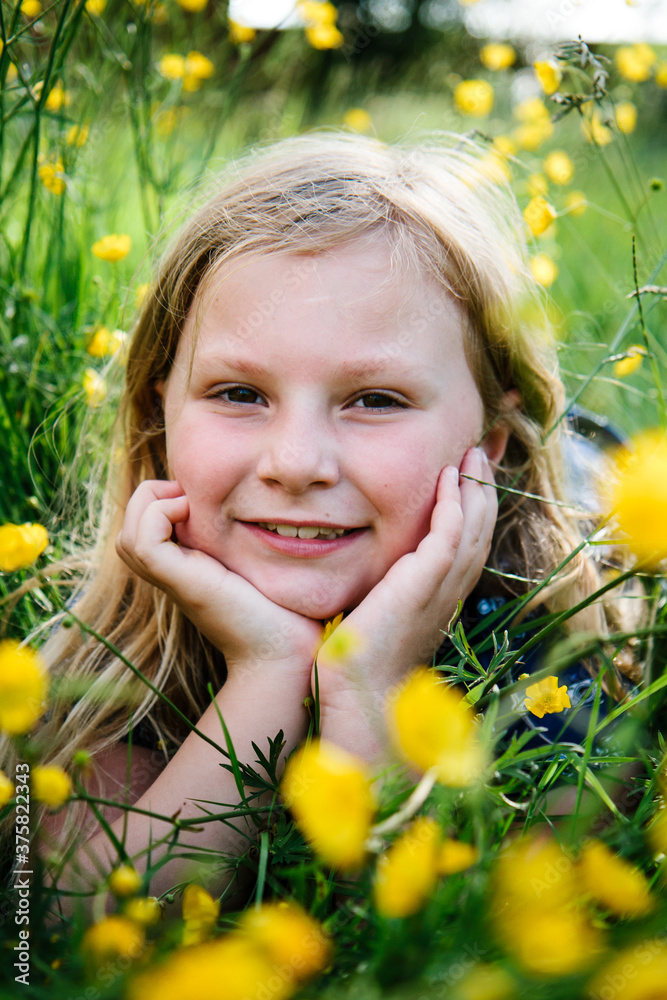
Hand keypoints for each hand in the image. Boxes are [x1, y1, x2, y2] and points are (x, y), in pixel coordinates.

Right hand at [116, 480, 322, 674]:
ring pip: (128, 533)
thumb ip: (247, 539)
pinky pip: (143, 538)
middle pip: (128, 529)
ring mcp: (172, 578)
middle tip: (191, 495)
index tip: (200, 493)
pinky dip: (159, 513)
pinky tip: (192, 512)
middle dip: (151, 496)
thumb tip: (258, 504)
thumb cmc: (285, 609)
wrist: (285, 652)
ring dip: (151, 501)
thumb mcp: (258, 561)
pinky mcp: (179, 580)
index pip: (145, 527)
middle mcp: (172, 574)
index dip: (162, 498)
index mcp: (186, 567)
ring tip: (190, 502)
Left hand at [314, 448, 497, 755]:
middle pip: (481, 528)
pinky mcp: (424, 585)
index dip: (473, 506)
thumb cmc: (359, 668)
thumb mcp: (378, 617)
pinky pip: (450, 533)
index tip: (467, 473)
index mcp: (441, 598)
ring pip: (474, 526)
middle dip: (483, 487)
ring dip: (475, 486)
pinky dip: (454, 503)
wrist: (359, 702)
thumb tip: (369, 577)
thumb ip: (383, 591)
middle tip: (480, 451)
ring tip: (472, 452)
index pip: (468, 541)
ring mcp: (441, 588)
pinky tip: (449, 476)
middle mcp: (450, 591)